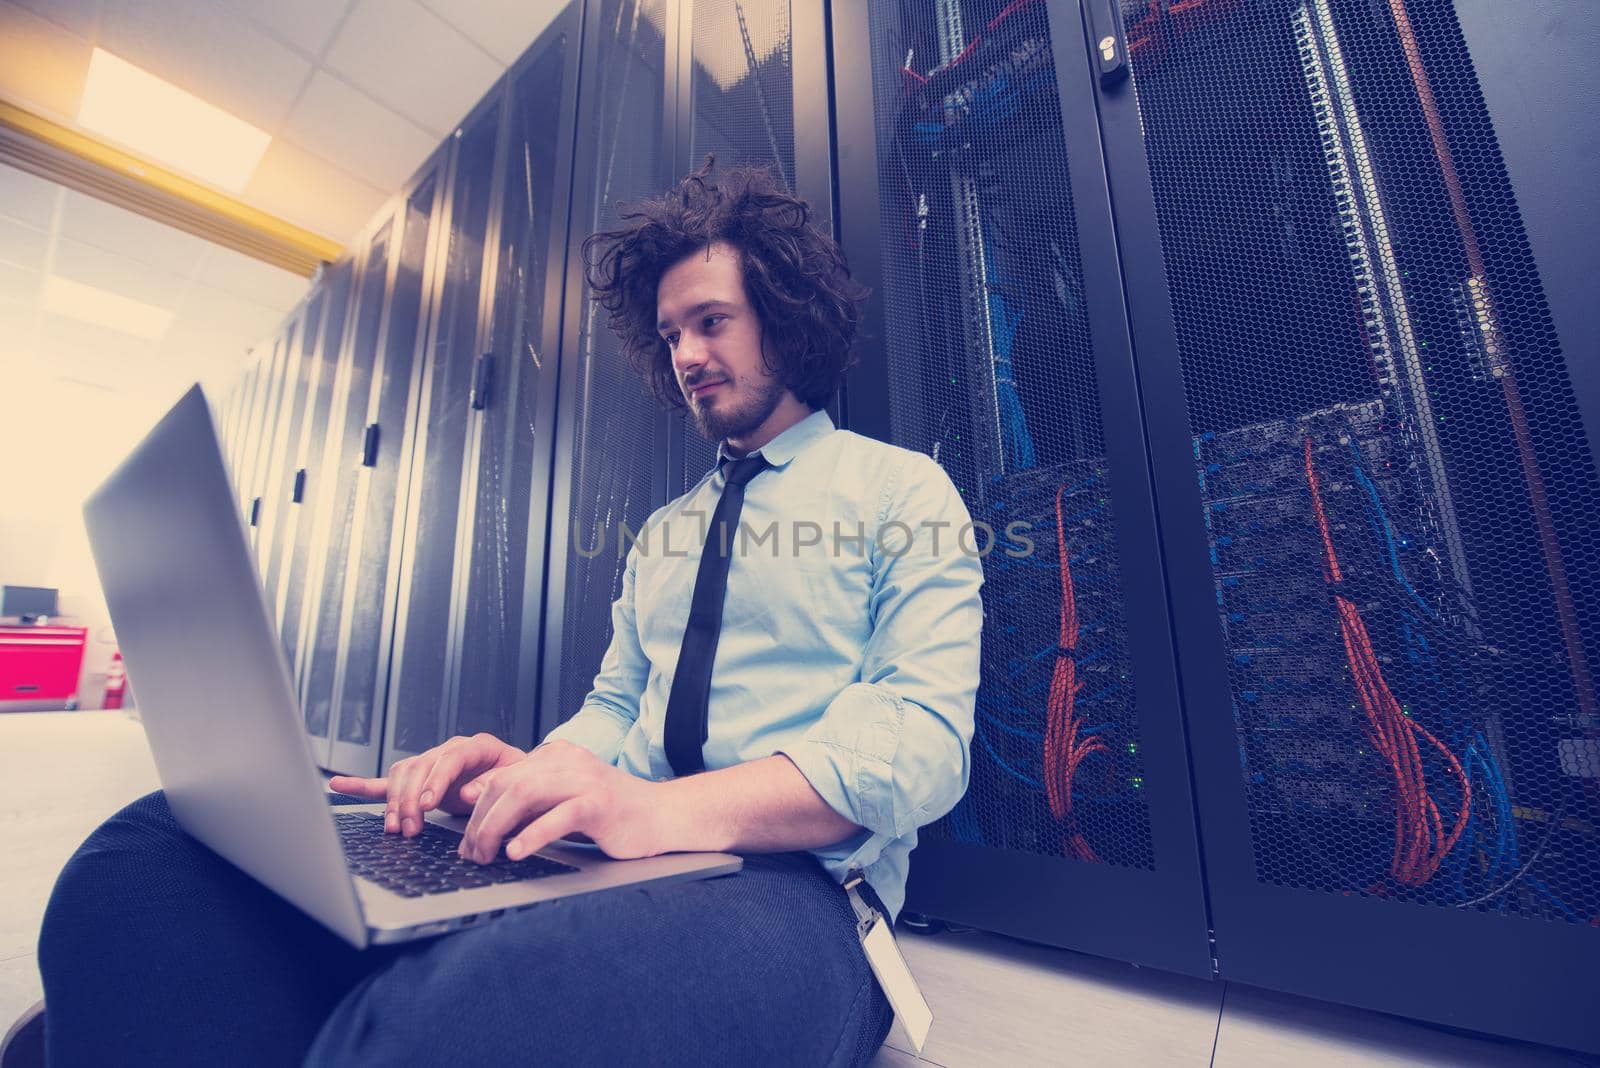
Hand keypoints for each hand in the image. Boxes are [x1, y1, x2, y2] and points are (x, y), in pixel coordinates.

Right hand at [328, 733, 525, 836]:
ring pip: (402, 775)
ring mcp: (431, 762)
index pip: (451, 757)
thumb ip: (495, 784)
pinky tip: (338, 784)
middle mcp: (450, 749)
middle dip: (411, 800)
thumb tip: (469, 793)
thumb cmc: (521, 780)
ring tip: (395, 828)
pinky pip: (387, 780)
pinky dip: (362, 784)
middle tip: (410, 829)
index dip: (437, 780)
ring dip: (394, 802)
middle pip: (420, 768)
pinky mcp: (419, 779)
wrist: (519, 779)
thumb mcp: (519, 780)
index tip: (428, 804)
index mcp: (478, 746)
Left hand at [457, 739, 667, 863]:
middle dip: (481, 821)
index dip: (476, 806)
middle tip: (472, 854)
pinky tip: (517, 852)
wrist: (662, 815)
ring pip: (525, 795)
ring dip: (497, 828)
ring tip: (487, 855)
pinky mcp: (601, 803)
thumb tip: (480, 808)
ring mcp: (586, 779)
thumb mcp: (563, 800)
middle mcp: (568, 761)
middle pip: (508, 784)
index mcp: (556, 756)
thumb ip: (530, 800)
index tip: (464, 837)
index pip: (503, 775)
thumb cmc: (611, 813)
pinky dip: (532, 835)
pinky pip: (559, 816)